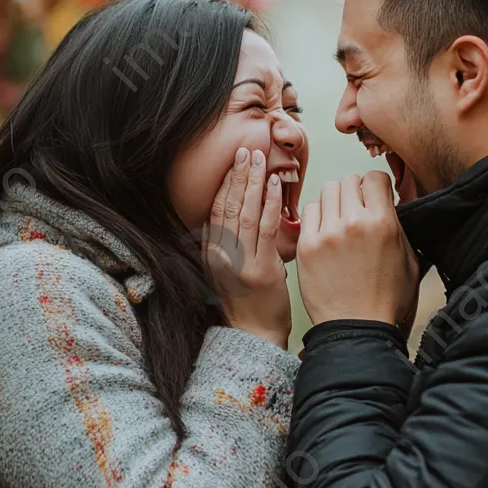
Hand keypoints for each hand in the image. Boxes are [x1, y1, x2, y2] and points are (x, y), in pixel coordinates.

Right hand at [203, 148, 291, 348]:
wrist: (254, 337)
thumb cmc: (248, 302)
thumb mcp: (229, 271)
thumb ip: (229, 244)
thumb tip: (235, 216)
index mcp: (211, 253)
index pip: (216, 209)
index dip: (226, 183)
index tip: (235, 161)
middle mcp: (221, 255)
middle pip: (228, 206)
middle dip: (238, 175)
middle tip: (247, 150)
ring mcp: (239, 262)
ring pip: (246, 213)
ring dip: (254, 183)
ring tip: (260, 160)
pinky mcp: (261, 269)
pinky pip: (266, 229)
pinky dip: (270, 204)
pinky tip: (276, 186)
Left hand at [297, 171, 419, 327]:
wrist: (357, 328)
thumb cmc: (385, 300)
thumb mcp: (409, 259)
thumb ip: (399, 225)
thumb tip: (392, 204)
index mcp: (383, 223)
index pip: (374, 177)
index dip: (375, 184)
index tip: (374, 194)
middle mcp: (354, 223)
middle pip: (348, 181)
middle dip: (354, 191)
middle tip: (355, 208)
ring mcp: (327, 234)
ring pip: (326, 191)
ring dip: (334, 201)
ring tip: (338, 219)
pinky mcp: (307, 246)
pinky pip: (308, 211)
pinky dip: (317, 216)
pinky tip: (324, 231)